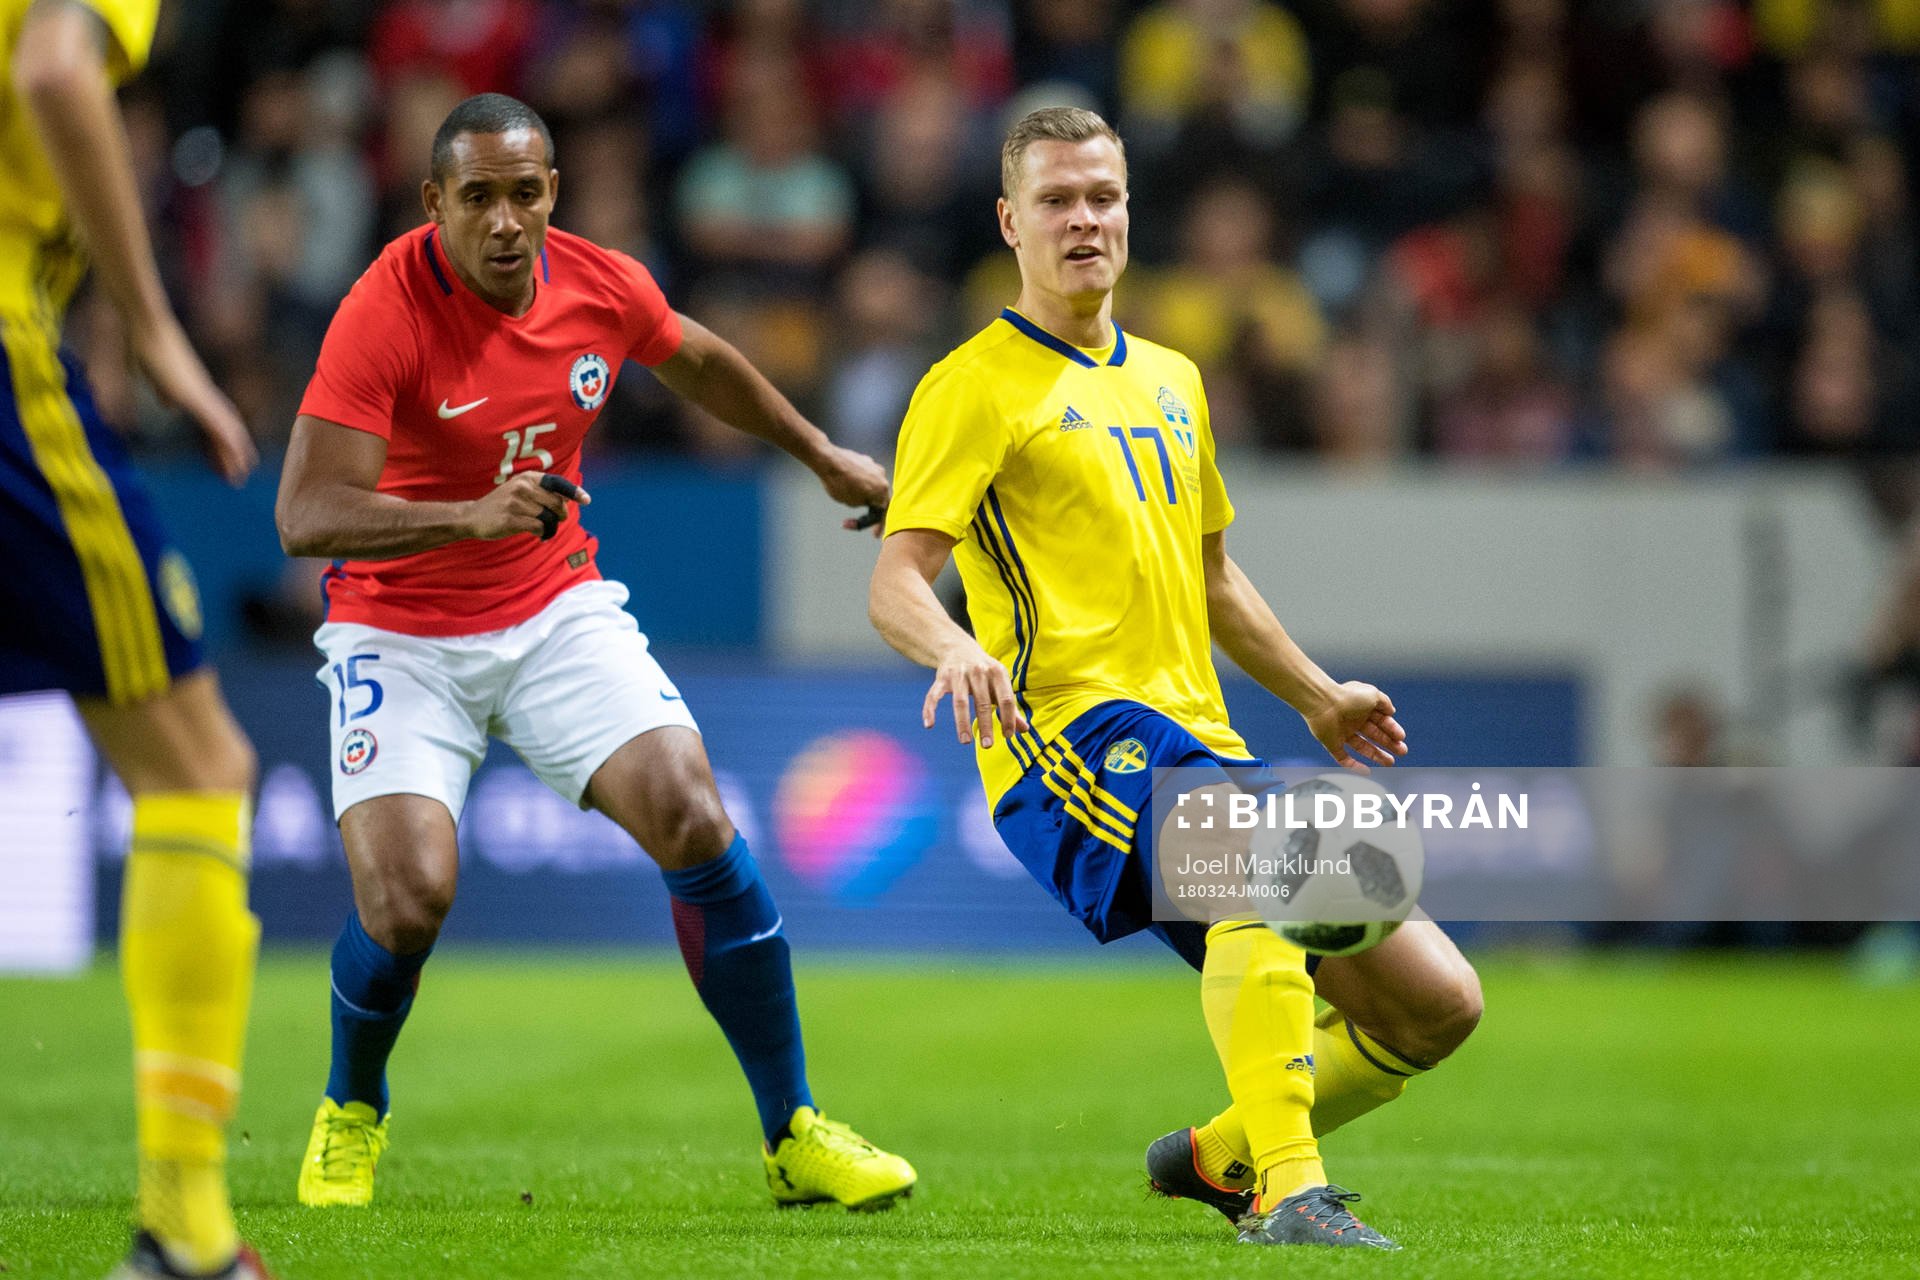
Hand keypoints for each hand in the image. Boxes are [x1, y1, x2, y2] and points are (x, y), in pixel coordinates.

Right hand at [131, 319, 254, 483]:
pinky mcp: (193, 393)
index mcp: (195, 392)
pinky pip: (214, 419)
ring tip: (241, 472)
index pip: (213, 423)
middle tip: (240, 476)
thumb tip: (171, 405)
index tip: (224, 464)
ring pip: (226, 426)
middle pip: (226, 427)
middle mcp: (204, 393)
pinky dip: (225, 437)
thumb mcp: (157, 377)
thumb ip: (165, 392)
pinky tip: (234, 451)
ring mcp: (201, 393)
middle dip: (233, 453)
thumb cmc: (147, 347)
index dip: (220, 444)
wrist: (147, 328)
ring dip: (234, 451)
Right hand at [466, 472, 590, 540]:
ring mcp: (516, 502)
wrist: (473, 516)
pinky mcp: (511, 519)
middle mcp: (522, 486)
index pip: (557, 482)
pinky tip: (539, 535)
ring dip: (551, 527)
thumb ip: (543, 492)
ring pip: (549, 517)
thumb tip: (569, 500)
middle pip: (557, 503)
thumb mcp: (521, 490)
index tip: (586, 500)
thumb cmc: (503, 505)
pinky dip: (543, 534)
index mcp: (527, 477)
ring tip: (545, 530)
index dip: (574, 492)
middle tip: (555, 521)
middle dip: (561, 515)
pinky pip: (539, 527)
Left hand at [814, 444, 889, 536]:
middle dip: (869, 508)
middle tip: (859, 518)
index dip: (877, 525)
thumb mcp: (852, 503)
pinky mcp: (864, 459)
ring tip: (848, 500)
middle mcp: (882, 476)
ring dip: (864, 495)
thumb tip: (865, 500)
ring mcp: (873, 466)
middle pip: (879, 497)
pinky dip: (859, 483)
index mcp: (882, 490)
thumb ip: (864, 503)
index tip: (874, 534)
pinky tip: (846, 486)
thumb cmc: (839, 484)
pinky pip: (865, 476)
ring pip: (873, 485)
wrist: (827, 460)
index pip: (882, 512)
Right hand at [923, 639, 1028, 747]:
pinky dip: (929, 709)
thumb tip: (1025, 730)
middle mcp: (978, 671)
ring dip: (962, 723)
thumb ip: (1010, 707)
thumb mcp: (1000, 683)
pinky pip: (934, 695)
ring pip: (960, 701)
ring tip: (966, 741)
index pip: (1006, 699)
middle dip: (985, 725)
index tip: (1008, 736)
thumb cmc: (984, 672)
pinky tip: (929, 724)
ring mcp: (958, 674)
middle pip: (982, 702)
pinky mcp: (941, 677)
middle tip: (987, 746)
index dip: (1008, 718)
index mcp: (997, 672)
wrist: (958, 647)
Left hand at [1303, 681, 1406, 772]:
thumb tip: (1392, 711)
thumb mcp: (1373, 694)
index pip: (1380, 721)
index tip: (1401, 737)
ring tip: (1391, 763)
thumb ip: (1384, 702)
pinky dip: (1353, 765)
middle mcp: (1352, 720)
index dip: (1392, 729)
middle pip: (1373, 735)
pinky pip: (1342, 757)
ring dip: (1376, 755)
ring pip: (1361, 747)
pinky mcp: (1331, 743)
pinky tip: (1366, 771)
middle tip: (1402, 752)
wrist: (1322, 703)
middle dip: (1389, 743)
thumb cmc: (1348, 697)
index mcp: (1362, 708)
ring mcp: (1341, 733)